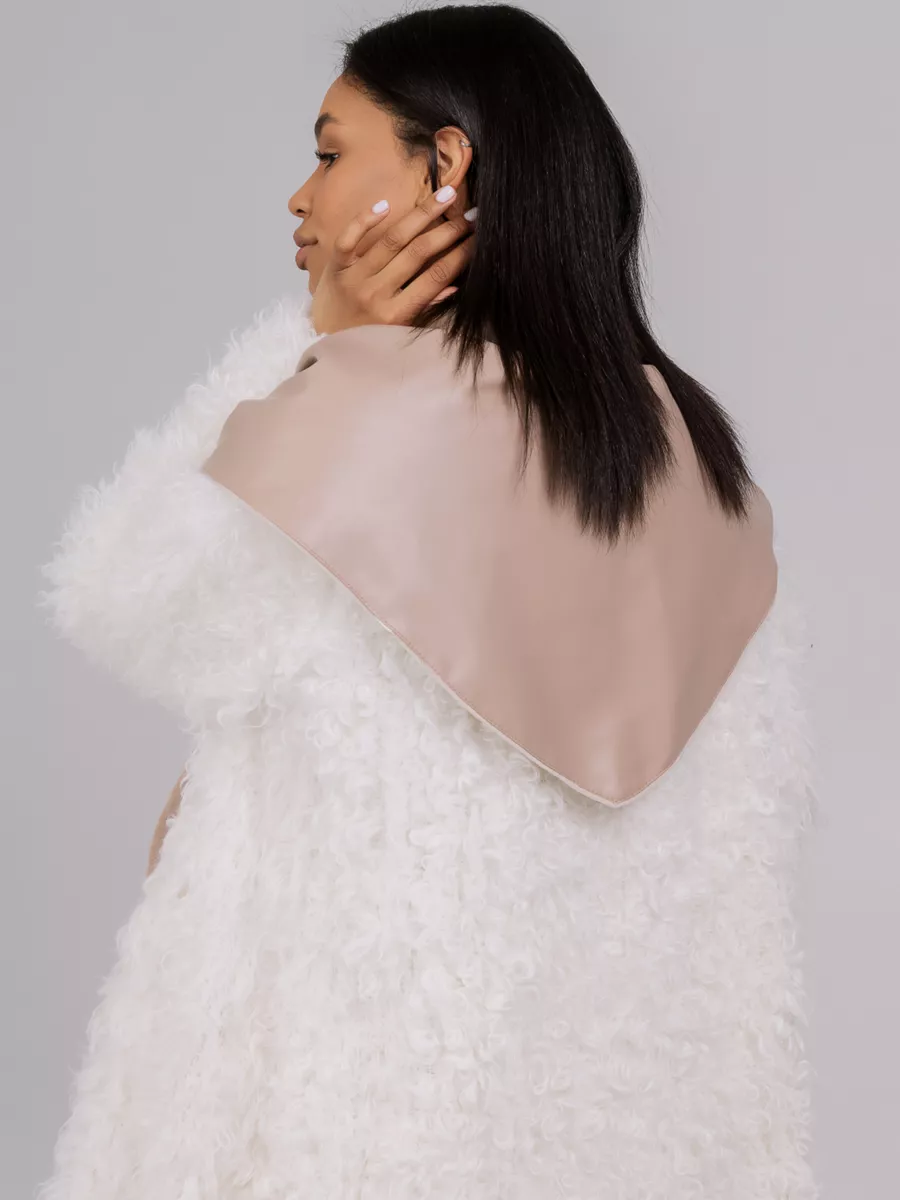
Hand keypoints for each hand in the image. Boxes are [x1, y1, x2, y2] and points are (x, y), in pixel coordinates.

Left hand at [309, 185, 475, 334]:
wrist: (323, 341)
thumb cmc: (366, 337)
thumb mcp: (398, 331)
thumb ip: (425, 309)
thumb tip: (455, 286)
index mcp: (395, 315)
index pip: (435, 278)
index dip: (460, 255)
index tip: (478, 239)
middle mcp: (375, 293)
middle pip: (417, 254)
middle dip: (448, 231)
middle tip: (469, 216)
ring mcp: (353, 277)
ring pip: (392, 239)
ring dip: (422, 215)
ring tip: (446, 195)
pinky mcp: (335, 266)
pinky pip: (349, 237)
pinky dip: (365, 219)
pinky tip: (386, 204)